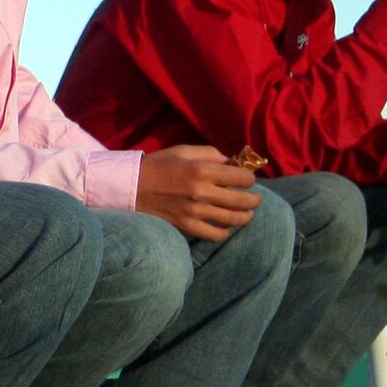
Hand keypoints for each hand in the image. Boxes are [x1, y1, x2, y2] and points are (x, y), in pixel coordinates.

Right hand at [136, 145, 260, 240]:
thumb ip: (210, 154)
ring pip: (234, 220)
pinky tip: (225, 226)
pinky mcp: (187, 226)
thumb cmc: (158, 165)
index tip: (246, 179)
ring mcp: (194, 212)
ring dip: (246, 217)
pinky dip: (225, 232)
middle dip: (255, 200)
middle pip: (243, 201)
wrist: (130, 186)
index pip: (242, 178)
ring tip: (247, 214)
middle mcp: (201, 192)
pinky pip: (216, 235)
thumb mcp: (183, 151)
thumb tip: (231, 164)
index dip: (249, 178)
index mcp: (201, 170)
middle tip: (255, 199)